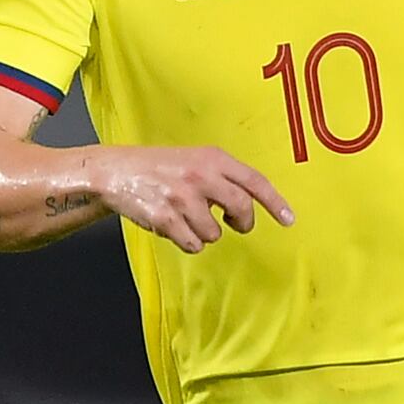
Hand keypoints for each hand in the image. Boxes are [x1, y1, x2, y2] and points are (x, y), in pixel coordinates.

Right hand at [95, 144, 292, 253]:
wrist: (115, 171)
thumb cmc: (158, 167)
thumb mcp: (193, 160)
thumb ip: (221, 177)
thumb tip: (249, 205)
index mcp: (212, 158)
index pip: (254, 181)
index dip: (275, 202)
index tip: (289, 220)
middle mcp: (201, 176)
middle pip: (241, 210)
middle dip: (241, 223)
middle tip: (234, 225)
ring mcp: (182, 198)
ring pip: (215, 233)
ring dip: (203, 231)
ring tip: (184, 217)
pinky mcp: (166, 218)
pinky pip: (193, 244)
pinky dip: (186, 241)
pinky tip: (173, 226)